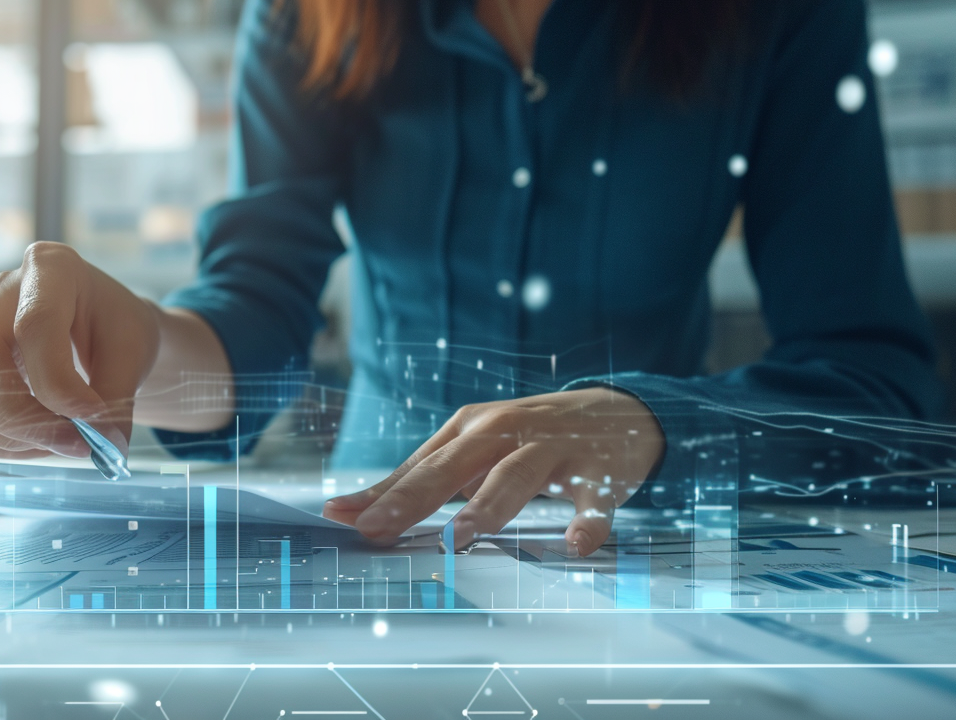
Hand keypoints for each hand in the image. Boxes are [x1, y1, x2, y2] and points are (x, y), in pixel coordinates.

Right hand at [0, 242, 159, 459]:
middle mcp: (0, 292)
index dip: (59, 384)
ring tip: (63, 444)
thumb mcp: (134, 352)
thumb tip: (103, 446)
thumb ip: (118, 397)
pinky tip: (36, 443)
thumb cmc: (117, 331)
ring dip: (9, 436)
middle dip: (21, 415)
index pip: (34, 324)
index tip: (93, 419)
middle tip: (75, 445)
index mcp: (50, 267)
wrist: (102, 333)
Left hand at [321, 388, 664, 555]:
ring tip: (457, 537)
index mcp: (469, 430)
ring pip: (514, 477)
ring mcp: (552, 449)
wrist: (616, 411)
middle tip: (379, 527)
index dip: (380, 494)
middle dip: (414, 498)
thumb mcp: (472, 448)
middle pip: (453, 466)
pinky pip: (593, 499)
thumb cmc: (526, 436)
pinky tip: (576, 545)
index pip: (419, 466)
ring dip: (485, 507)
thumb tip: (350, 510)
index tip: (340, 518)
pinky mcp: (598, 470)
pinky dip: (588, 522)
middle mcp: (504, 433)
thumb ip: (418, 480)